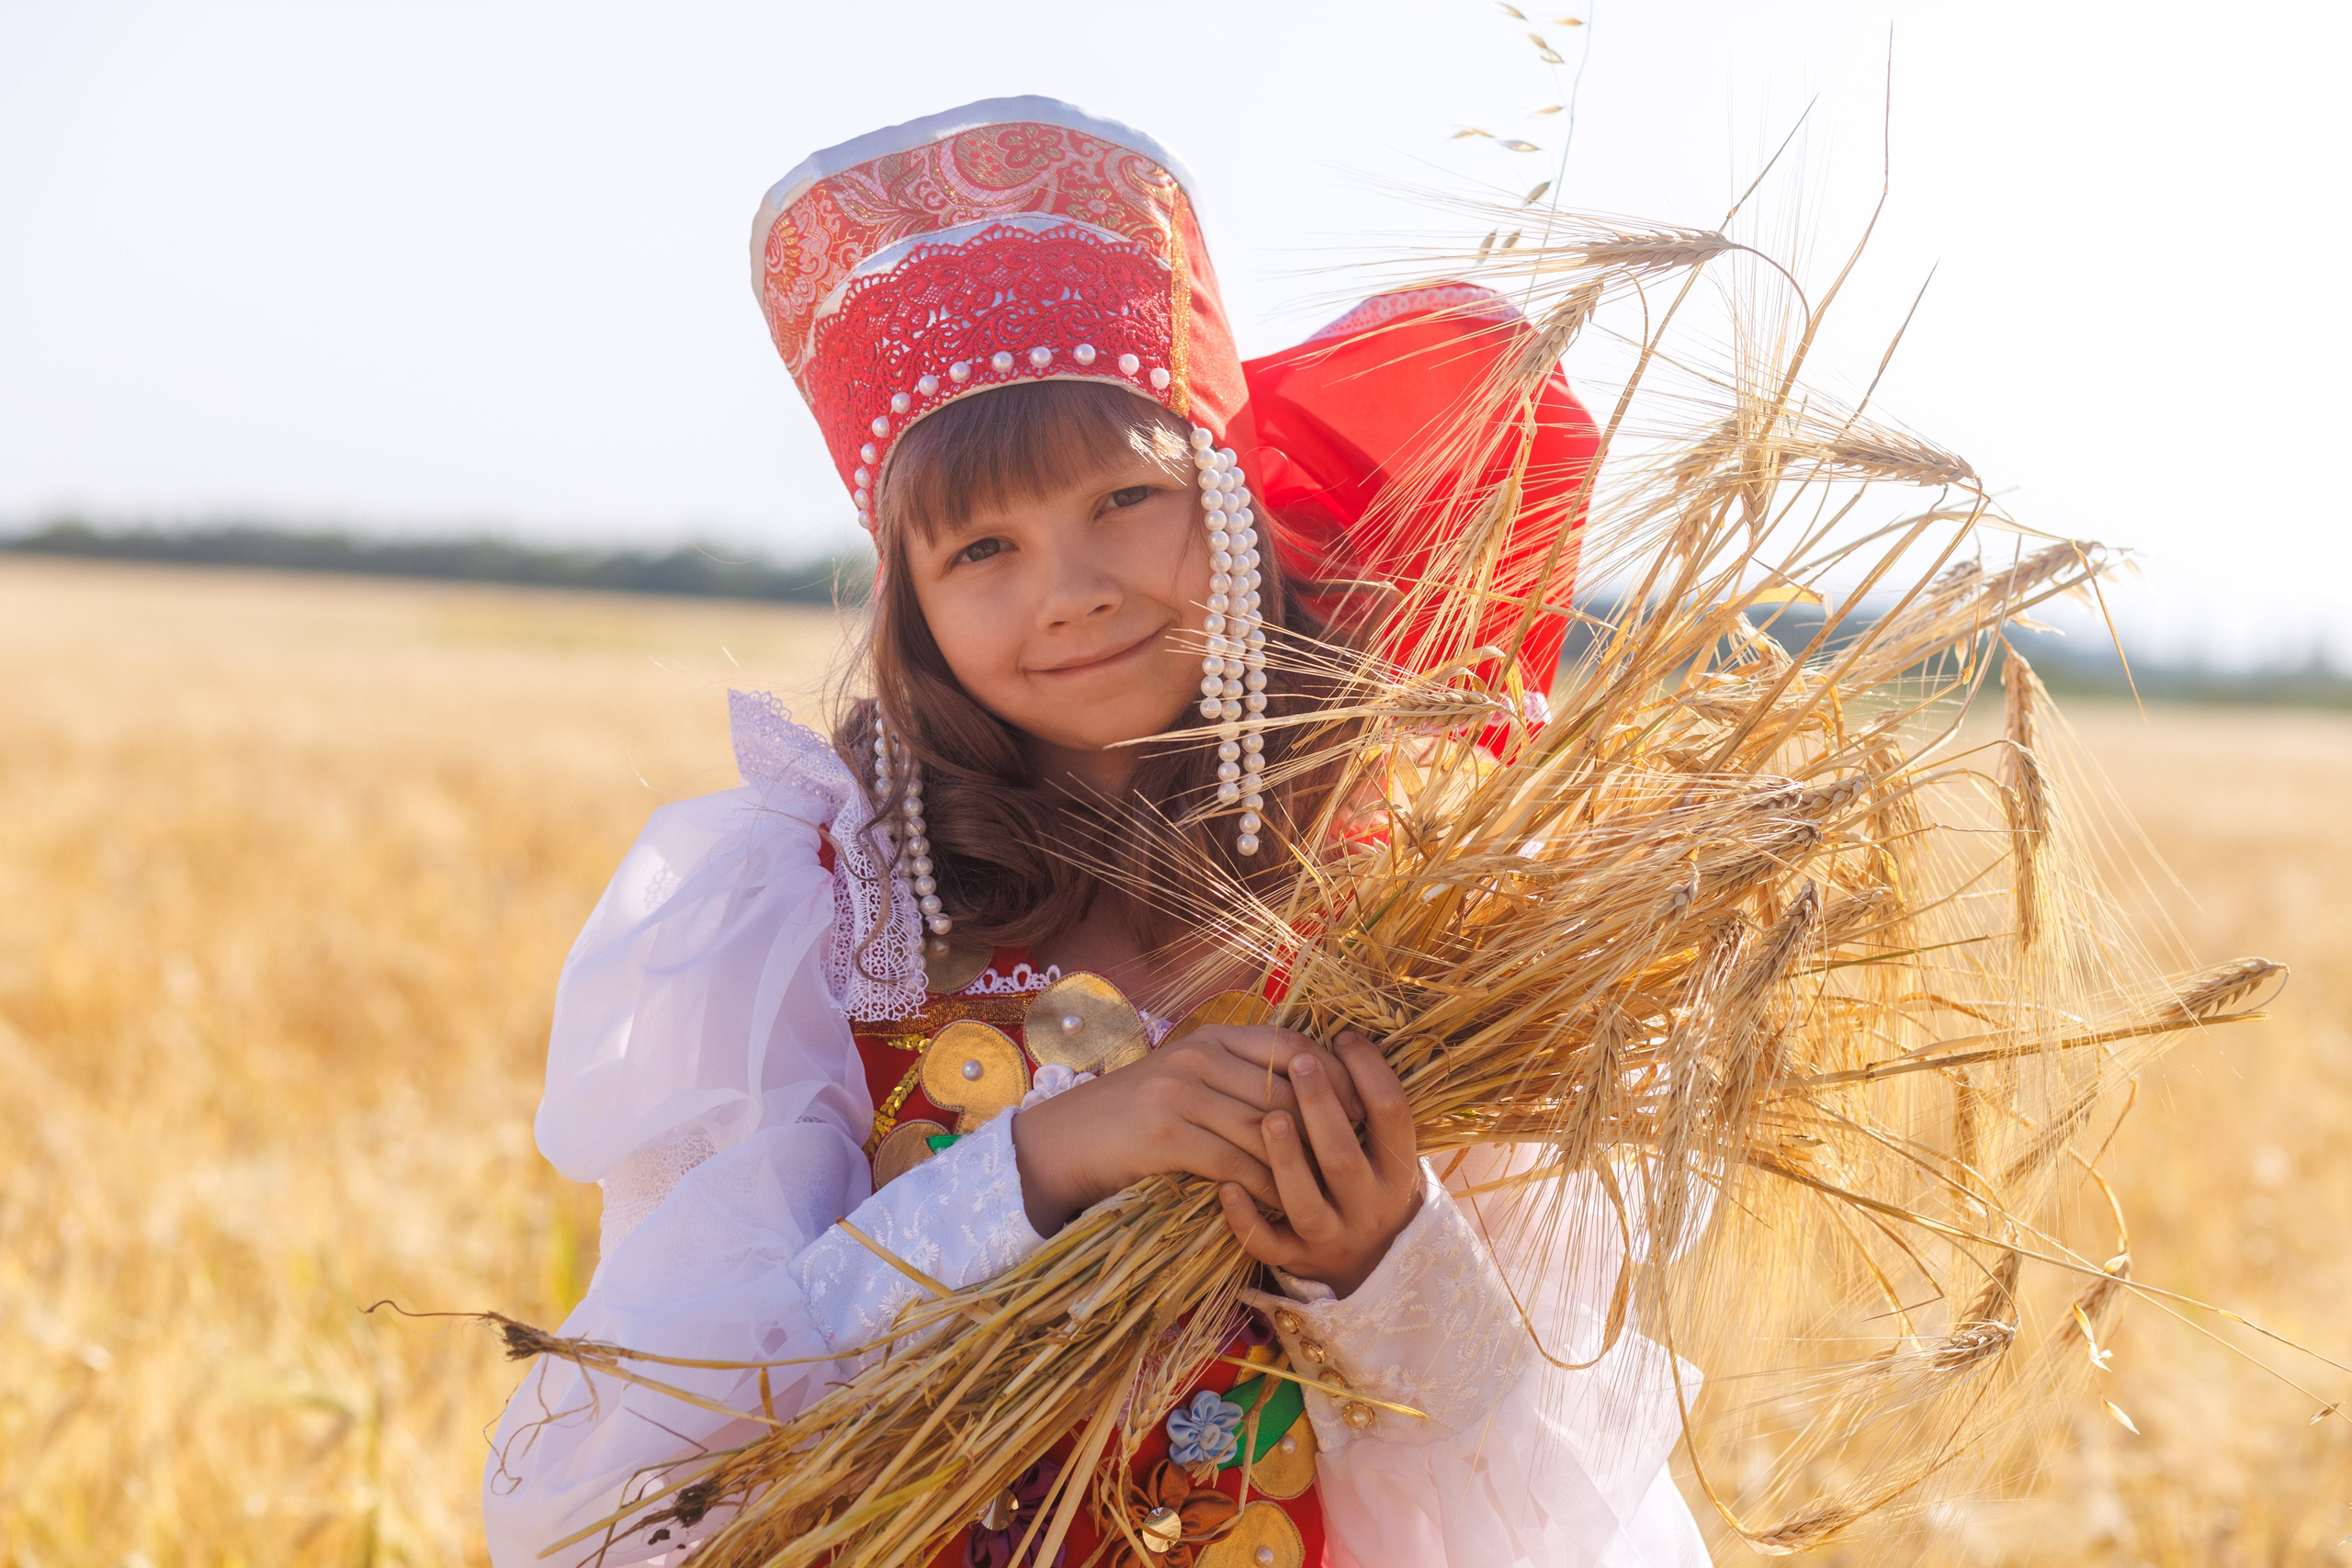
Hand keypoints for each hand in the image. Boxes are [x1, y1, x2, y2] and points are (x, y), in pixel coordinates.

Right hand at [1010, 1025, 1365, 1236]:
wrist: (1067, 1140)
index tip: (1360, 1110)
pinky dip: (1262, 1187)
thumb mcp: (1190, 1079)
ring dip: (1298, 1165)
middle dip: (1325, 1127)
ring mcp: (1181, 1092)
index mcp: (1214, 1037)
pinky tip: (1280, 1205)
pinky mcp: (1166, 1134)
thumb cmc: (1137, 1115)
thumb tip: (1313, 1093)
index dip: (1334, 1078)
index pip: (1294, 1047)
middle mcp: (1200, 1055)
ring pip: (1265, 1130)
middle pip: (1286, 1090)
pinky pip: (1234, 1162)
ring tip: (1325, 1189)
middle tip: (1351, 1158)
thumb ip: (1241, 1078)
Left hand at [1215, 1032, 1421, 1297]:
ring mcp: (1332, 1237)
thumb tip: (1334, 1035)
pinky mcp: (1297, 1260)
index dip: (1369, 1073)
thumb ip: (1362, 1106)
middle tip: (1300, 1063)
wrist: (1371, 1262)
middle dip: (1321, 1107)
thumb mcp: (1380, 1147)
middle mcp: (1369, 1205)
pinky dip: (1246, 1218)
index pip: (1391, 1114)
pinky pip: (1269, 1245)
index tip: (1343, 1039)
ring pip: (1307, 1204)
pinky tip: (1224, 1186)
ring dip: (1286, 1160)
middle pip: (1343, 1156)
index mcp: (1396, 1169)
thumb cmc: (1365, 1179)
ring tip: (1267, 1118)